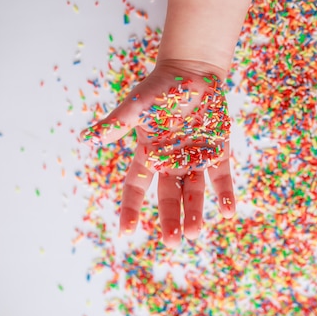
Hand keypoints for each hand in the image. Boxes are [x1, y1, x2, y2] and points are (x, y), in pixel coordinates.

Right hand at [80, 61, 235, 244]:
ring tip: (195, 233)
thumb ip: (118, 122)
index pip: (135, 188)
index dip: (131, 209)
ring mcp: (196, 160)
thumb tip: (88, 138)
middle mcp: (172, 163)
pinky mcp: (218, 152)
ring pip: (194, 192)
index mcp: (149, 155)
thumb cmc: (161, 88)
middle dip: (170, 220)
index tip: (127, 233)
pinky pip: (221, 177)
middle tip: (172, 242)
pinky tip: (228, 211)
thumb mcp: (138, 105)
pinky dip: (225, 193)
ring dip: (195, 213)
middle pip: (169, 198)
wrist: (193, 72)